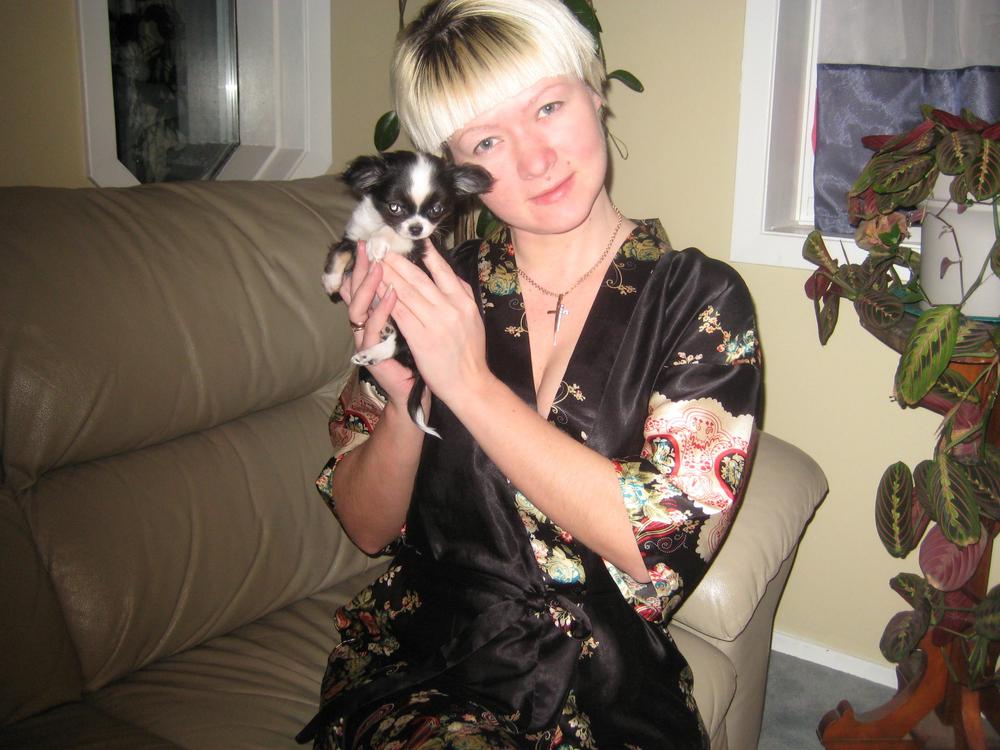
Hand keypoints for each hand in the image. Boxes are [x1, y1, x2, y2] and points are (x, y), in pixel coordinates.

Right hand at [339, 242, 416, 406]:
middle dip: (363, 267)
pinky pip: (373, 328)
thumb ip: (414, 300)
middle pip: (357, 291)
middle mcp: (366, 326)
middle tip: (367, 246)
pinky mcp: (370, 356)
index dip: (368, 263)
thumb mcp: (421, 322)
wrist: (423, 391)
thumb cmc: (424, 357)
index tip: (373, 242)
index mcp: (378, 316)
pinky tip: (392, 294)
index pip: (367, 285)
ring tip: (380, 265)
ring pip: (358, 308)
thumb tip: (423, 269)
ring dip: (369, 285)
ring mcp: (365, 341)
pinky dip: (382, 310)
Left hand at [380, 242, 490, 407]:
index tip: (413, 240)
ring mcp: (435, 323)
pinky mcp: (421, 339)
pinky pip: (400, 313)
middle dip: (398, 261)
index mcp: (464, 302)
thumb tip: (449, 274)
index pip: (443, 271)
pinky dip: (387, 299)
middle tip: (382, 246)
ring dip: (387, 276)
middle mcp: (450, 309)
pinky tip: (376, 289)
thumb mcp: (474, 318)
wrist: (469, 384)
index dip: (426, 254)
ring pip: (406, 293)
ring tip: (374, 262)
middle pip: (418, 279)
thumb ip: (462, 295)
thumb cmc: (470, 353)